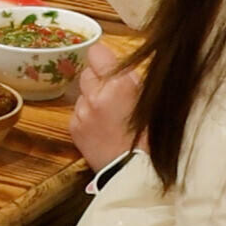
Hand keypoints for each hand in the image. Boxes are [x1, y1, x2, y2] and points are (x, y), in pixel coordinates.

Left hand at [70, 42, 144, 170]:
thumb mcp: (150, 101)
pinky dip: (87, 116)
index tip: (109, 65)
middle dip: (98, 80)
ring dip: (92, 99)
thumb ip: (132, 80)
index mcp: (119, 84)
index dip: (103, 59)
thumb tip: (122, 66)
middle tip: (113, 95)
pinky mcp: (74, 127)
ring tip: (109, 116)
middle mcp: (96, 94)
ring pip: (82, 93)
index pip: (96, 52)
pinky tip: (102, 129)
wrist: (137, 173)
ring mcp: (82, 112)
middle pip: (87, 72)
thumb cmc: (151, 138)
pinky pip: (77, 112)